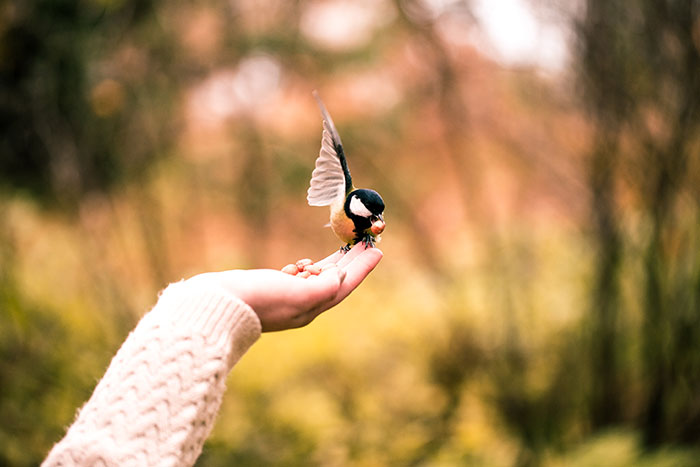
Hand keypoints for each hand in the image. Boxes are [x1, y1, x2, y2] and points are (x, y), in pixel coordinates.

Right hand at [189, 243, 382, 331]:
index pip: (344, 285)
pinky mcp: (271, 290)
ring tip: (346, 248)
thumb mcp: (294, 294)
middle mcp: (302, 305)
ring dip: (332, 263)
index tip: (378, 250)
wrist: (216, 304)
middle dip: (352, 262)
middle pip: (335, 281)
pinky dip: (305, 268)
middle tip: (367, 242)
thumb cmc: (255, 298)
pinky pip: (296, 279)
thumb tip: (339, 279)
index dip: (362, 268)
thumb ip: (320, 288)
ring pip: (317, 279)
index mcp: (310, 307)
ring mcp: (286, 298)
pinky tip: (305, 263)